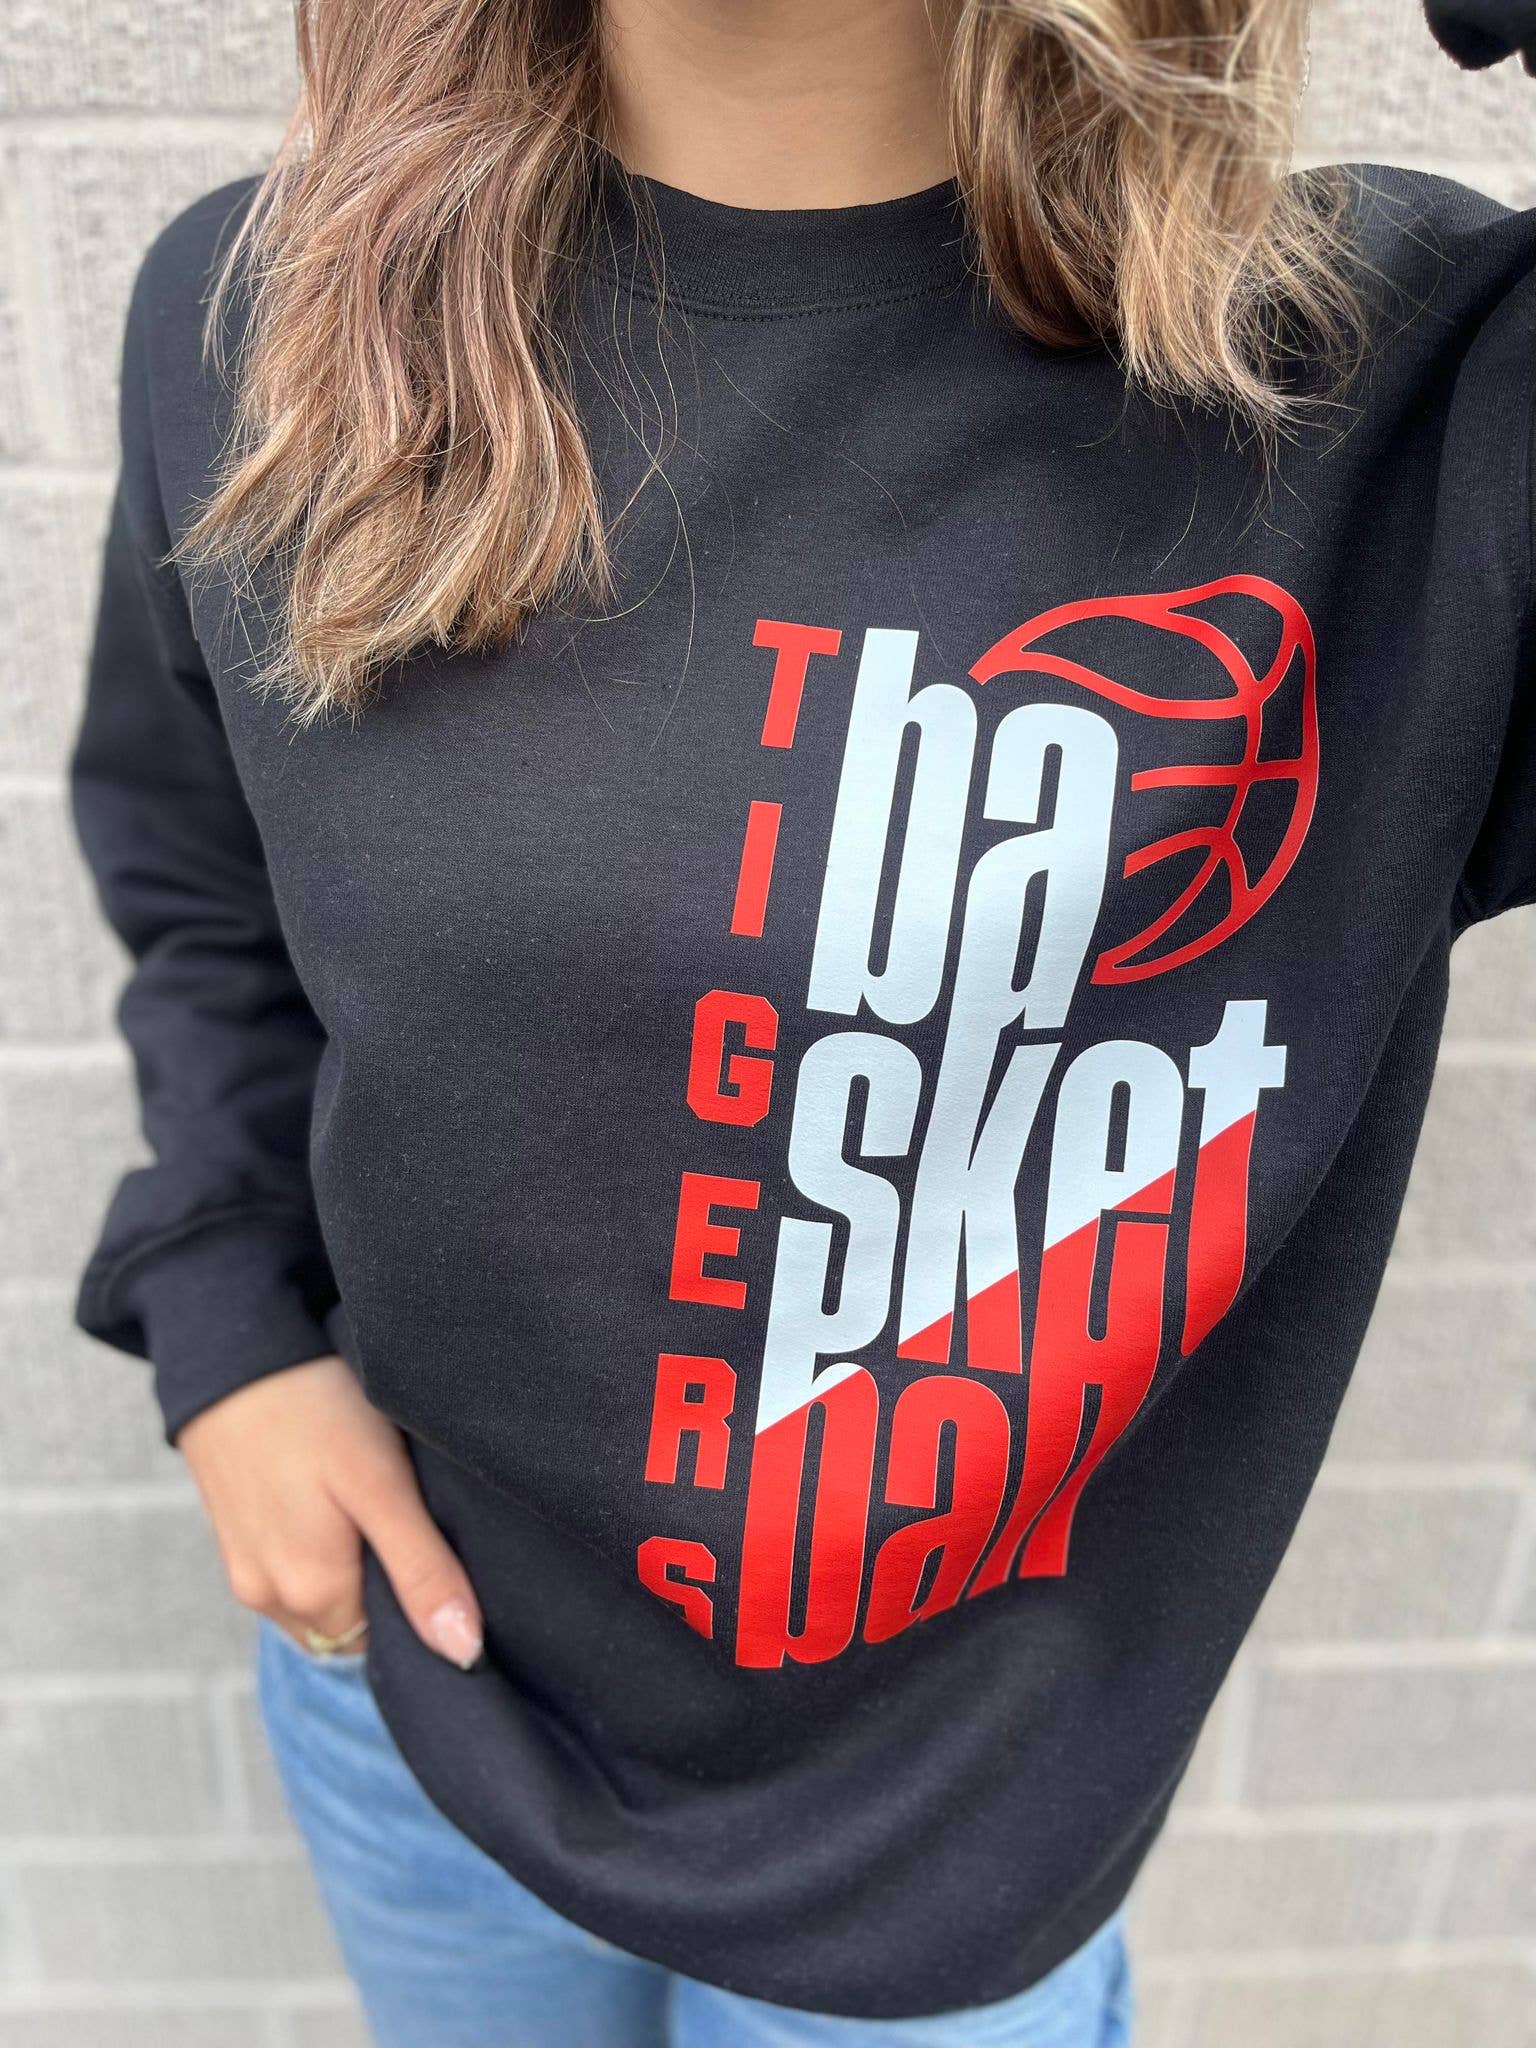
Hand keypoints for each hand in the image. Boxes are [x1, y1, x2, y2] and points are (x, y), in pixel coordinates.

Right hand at [178, 1355, 483, 1667]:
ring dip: (352, 1574)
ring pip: (321, 1603)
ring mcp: (245, 1574)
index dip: (420, 1605)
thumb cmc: (315, 1413)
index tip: (437, 1552)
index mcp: (310, 1595)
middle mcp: (269, 1601)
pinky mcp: (235, 1544)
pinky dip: (320, 1557)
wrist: (232, 1358)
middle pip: (352, 1627)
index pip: (386, 1641)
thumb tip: (463, 1653)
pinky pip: (291, 1575)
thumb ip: (422, 1571)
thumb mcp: (383, 1486)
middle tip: (409, 1520)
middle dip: (386, 1592)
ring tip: (372, 1508)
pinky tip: (334, 1504)